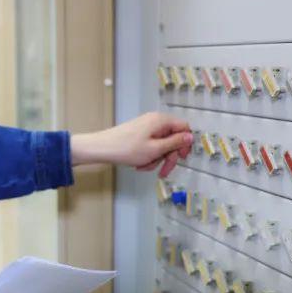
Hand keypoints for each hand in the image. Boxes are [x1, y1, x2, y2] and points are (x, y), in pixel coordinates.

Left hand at [70, 112, 192, 177]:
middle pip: (173, 139)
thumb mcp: (155, 149)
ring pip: (161, 145)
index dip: (185, 144)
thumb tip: (191, 137)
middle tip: (163, 171)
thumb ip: (175, 143)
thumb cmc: (126, 149)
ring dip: (156, 159)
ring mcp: (146, 127)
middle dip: (168, 157)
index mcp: (161, 121)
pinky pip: (150, 147)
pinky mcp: (139, 134)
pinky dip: (147, 157)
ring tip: (144, 166)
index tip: (181, 158)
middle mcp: (155, 121)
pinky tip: (138, 164)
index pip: (184, 128)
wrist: (100, 149)